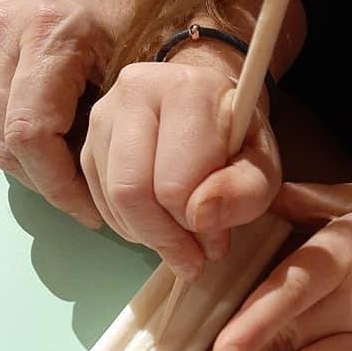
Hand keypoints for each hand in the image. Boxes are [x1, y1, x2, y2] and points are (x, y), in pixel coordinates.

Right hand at [0, 0, 141, 225]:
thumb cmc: (140, 13)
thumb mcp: (155, 59)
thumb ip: (141, 117)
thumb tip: (137, 189)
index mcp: (48, 32)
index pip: (31, 133)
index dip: (60, 185)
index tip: (95, 212)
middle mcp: (4, 36)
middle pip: (8, 142)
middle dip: (49, 184)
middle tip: (92, 207)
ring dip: (37, 171)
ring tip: (81, 186)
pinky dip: (28, 150)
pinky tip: (64, 157)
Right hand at [80, 59, 281, 277]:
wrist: (209, 108)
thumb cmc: (239, 139)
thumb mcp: (263, 167)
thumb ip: (245, 193)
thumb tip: (200, 217)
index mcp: (186, 91)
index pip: (173, 185)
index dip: (195, 226)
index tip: (216, 242)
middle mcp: (135, 91)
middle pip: (131, 191)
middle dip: (163, 238)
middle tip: (191, 260)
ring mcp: (104, 115)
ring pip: (112, 200)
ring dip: (146, 235)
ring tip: (179, 237)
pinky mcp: (88, 142)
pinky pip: (100, 202)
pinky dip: (129, 227)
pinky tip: (157, 223)